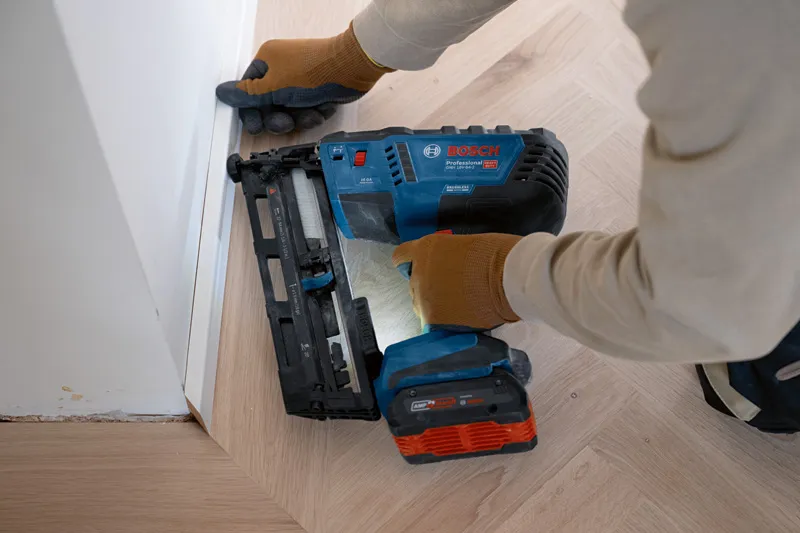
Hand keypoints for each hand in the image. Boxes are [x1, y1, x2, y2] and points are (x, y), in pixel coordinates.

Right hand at [216, 22, 391, 134]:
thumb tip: (222, 92)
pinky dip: (314, 114)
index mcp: (267, 62)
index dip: (251, 112)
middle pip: (269, 105)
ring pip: (290, 112)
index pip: (249, 92)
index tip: (256, 127)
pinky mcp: (317, 92)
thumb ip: (248, 94)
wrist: (352, 68)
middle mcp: (282, 70)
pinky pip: (307, 111)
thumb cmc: (313, 71)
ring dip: (299, 117)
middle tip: (285, 122)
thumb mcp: (275, 86)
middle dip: (278, 118)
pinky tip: (322, 108)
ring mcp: (300, 82)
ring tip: (309, 113)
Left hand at [391, 233, 522, 330]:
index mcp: (425, 249)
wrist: (508, 278)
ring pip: (421, 306)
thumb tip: (450, 269)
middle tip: (453, 290)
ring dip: (436, 306)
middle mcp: (418, 273)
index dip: (411, 264)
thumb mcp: (465, 246)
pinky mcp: (433, 321)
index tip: (421, 268)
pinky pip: (432, 324)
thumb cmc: (496, 254)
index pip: (401, 257)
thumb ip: (449, 258)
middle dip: (430, 287)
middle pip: (414, 284)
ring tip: (461, 306)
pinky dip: (444, 323)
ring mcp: (423, 298)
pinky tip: (460, 319)